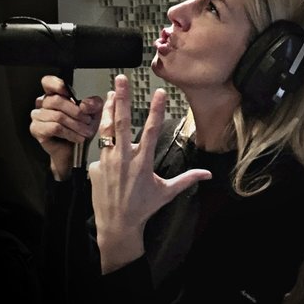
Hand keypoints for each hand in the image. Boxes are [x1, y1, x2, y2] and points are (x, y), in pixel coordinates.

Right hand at [30, 75, 103, 180]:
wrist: (74, 152)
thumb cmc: (80, 131)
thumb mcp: (93, 114)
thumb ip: (93, 104)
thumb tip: (85, 104)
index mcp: (54, 95)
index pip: (48, 82)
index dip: (57, 85)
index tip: (70, 94)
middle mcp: (43, 104)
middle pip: (56, 100)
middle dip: (76, 112)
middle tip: (88, 121)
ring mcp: (37, 116)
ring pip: (57, 116)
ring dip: (75, 125)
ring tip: (85, 132)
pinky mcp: (37, 129)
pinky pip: (54, 128)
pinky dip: (69, 133)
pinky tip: (77, 138)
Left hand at [88, 74, 211, 272]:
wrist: (117, 225)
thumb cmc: (144, 208)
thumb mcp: (167, 192)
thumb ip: (187, 179)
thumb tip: (208, 174)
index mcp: (143, 162)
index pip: (151, 130)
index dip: (156, 110)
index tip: (160, 92)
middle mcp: (124, 158)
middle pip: (122, 122)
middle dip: (121, 98)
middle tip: (120, 79)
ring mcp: (107, 161)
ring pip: (106, 130)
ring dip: (108, 110)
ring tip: (108, 93)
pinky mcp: (95, 166)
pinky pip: (101, 151)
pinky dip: (104, 143)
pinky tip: (107, 138)